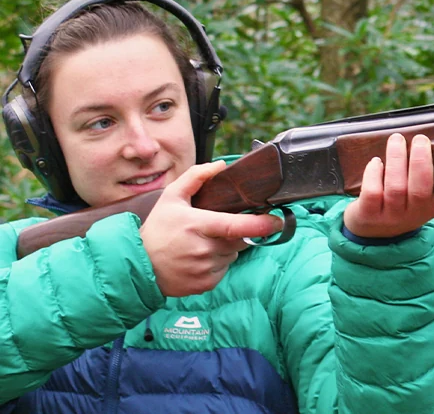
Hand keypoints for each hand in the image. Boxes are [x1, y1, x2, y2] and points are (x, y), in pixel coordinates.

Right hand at [139, 161, 283, 296]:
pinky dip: (218, 263)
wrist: (138, 266)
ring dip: (226, 248)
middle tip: (217, 228)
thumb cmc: (157, 229)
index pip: (236, 226)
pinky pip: (224, 269)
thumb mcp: (171, 197)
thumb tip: (221, 166)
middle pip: (240, 239)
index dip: (261, 225)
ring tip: (202, 244)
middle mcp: (203, 250)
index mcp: (198, 226)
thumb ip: (196, 177)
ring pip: (232, 254)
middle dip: (236, 232)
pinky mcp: (206, 284)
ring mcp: (205, 269)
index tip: (277, 221)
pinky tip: (199, 258)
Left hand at [343, 133, 433, 238]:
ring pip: (396, 188)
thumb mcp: (425, 196)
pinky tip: (376, 161)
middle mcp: (414, 213)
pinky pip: (372, 192)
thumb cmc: (404, 202)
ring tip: (397, 139)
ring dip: (396, 160)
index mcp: (433, 205)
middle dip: (420, 161)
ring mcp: (391, 215)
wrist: (373, 231)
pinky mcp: (368, 214)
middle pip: (420, 189)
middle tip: (420, 139)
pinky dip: (374, 173)